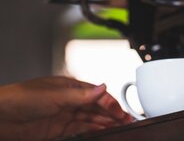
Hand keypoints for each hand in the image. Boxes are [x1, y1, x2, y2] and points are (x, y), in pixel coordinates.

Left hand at [0, 76, 131, 140]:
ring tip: (119, 127)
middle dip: (112, 114)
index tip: (122, 112)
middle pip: (96, 108)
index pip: (97, 95)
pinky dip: (92, 131)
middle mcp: (68, 101)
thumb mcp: (55, 95)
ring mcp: (63, 116)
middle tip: (127, 121)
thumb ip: (81, 95)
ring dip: (105, 123)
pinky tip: (100, 132)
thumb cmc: (21, 98)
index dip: (111, 103)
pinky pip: (79, 130)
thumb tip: (102, 88)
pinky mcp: (56, 130)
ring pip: (90, 120)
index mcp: (70, 87)